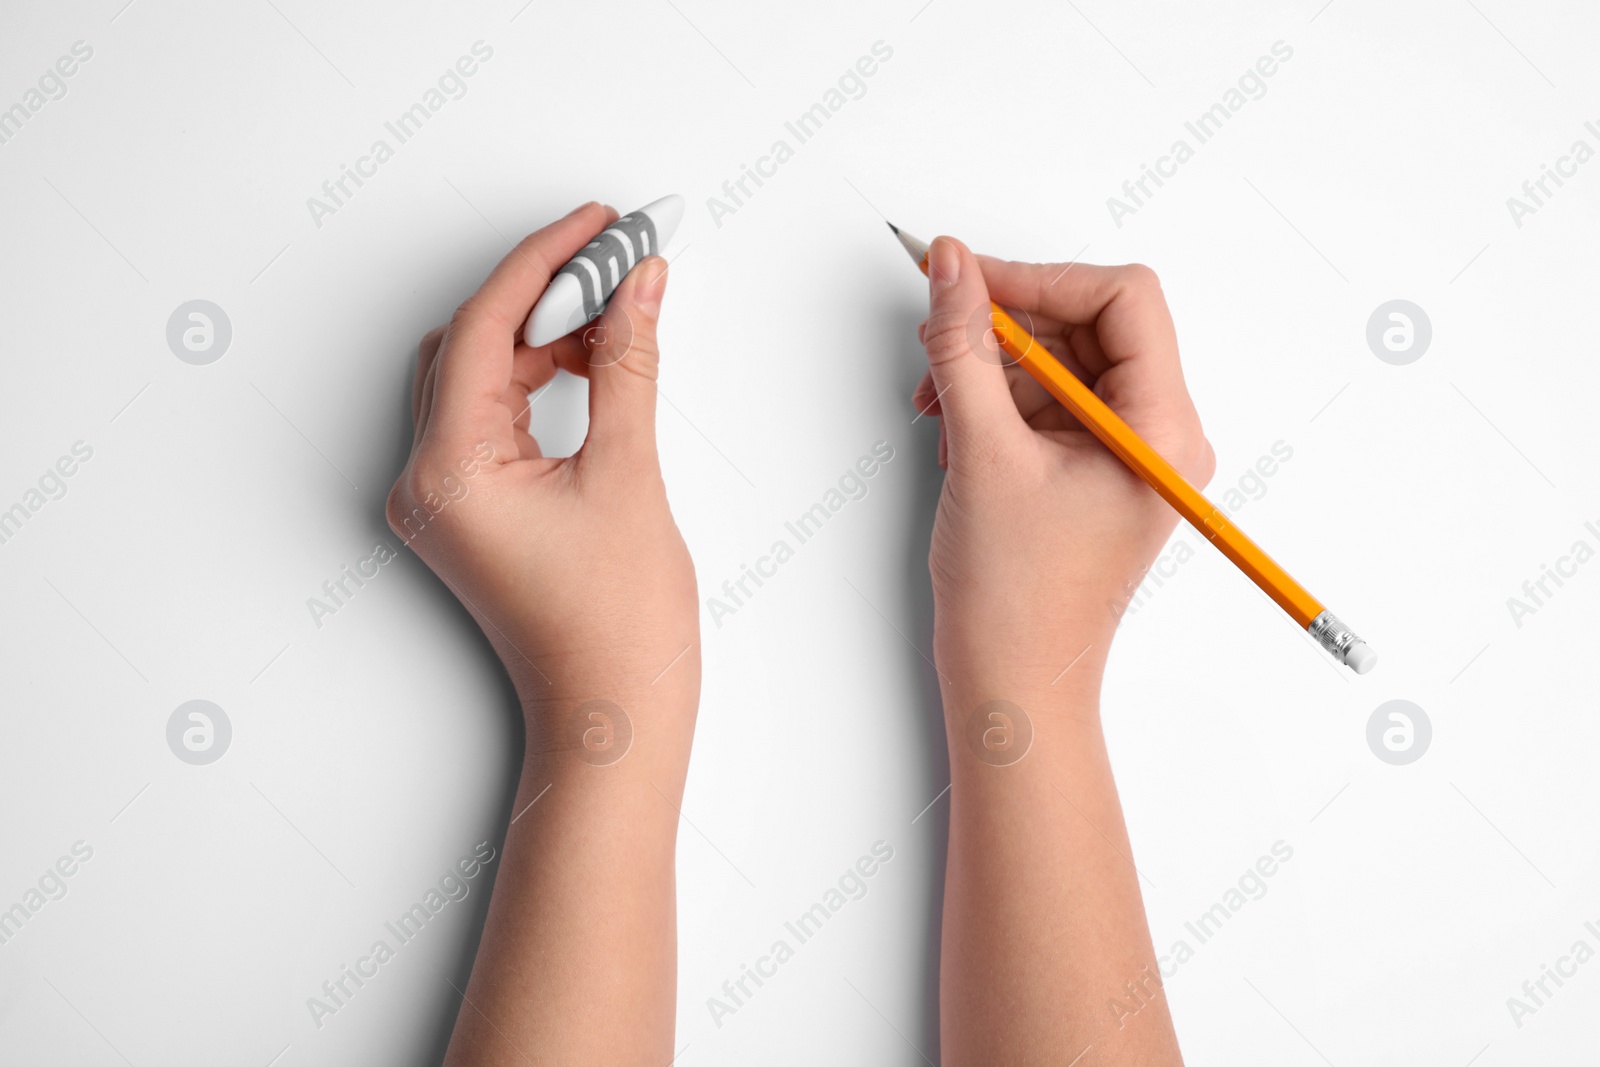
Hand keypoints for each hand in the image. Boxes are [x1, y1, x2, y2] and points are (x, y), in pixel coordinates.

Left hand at [387, 202, 697, 724]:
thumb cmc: (617, 632)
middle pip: (469, 342)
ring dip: (542, 334)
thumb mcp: (629, 478)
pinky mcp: (466, 510)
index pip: (481, 325)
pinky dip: (536, 379)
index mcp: (449, 470)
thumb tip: (638, 284)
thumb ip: (627, 365)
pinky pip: (490, 415)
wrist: (613, 720)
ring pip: (478, 374)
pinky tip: (592, 361)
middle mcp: (424, 480)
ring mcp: (440, 499)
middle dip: (544, 293)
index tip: (600, 225)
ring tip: (617, 306)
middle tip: (618, 258)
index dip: (544, 261)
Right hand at [911, 237, 1213, 696]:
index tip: (971, 281)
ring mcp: (1122, 455)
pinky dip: (995, 402)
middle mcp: (1155, 435)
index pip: (1123, 300)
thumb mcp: (982, 453)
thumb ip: (964, 348)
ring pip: (1060, 363)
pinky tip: (955, 429)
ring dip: (991, 367)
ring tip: (939, 398)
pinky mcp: (1089, 472)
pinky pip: (1045, 404)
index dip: (1042, 279)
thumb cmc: (1019, 600)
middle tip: (942, 329)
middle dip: (1008, 323)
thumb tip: (953, 267)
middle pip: (1089, 326)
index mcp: (1161, 429)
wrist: (1013, 685)